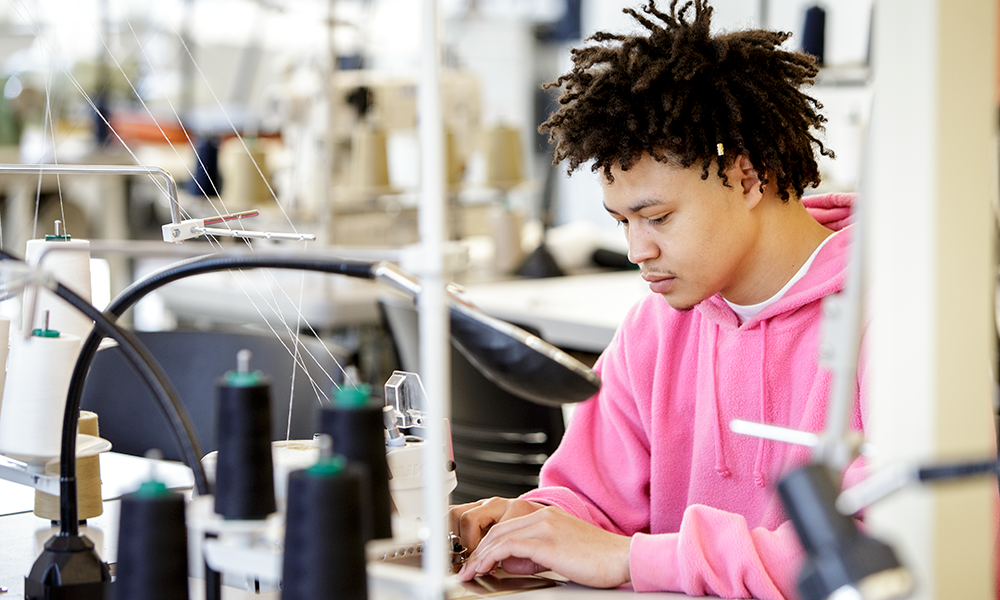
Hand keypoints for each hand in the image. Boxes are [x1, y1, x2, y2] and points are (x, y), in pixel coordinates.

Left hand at [455, 503, 631, 588]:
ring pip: (499, 536)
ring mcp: (544, 526)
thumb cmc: (597, 560)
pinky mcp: (546, 541)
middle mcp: (543, 516)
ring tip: (470, 571)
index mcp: (547, 516)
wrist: (621, 558)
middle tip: (466, 568)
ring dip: (480, 555)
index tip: (476, 559)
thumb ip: (535, 553)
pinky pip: (508, 546)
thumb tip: (511, 562)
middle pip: (498, 529)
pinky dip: (491, 557)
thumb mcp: (560, 552)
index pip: (507, 525)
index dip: (487, 543)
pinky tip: (484, 568)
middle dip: (477, 550)